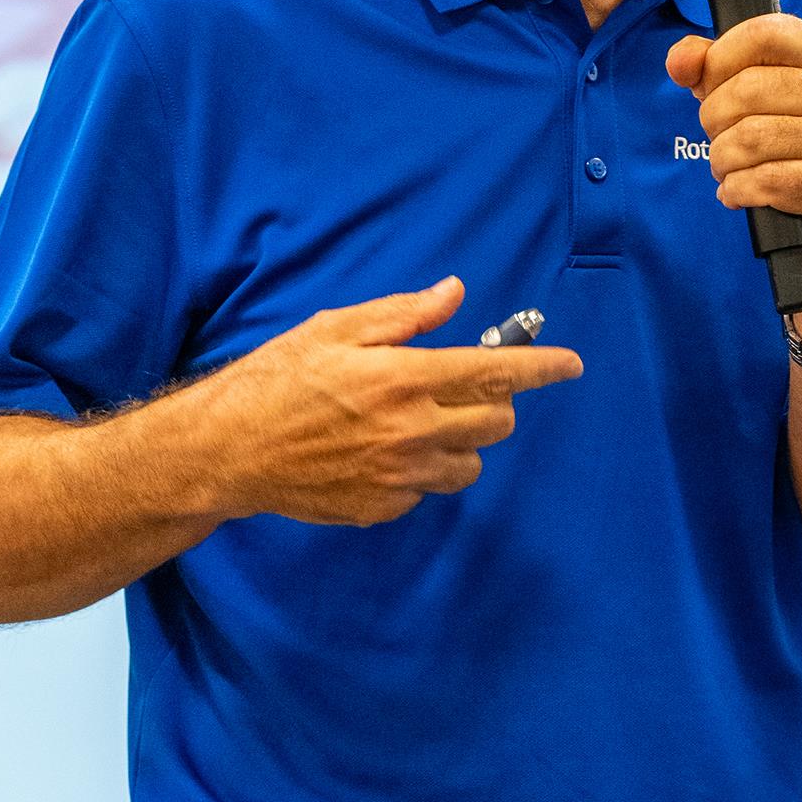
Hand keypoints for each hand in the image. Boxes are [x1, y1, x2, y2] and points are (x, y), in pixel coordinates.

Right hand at [209, 277, 582, 526]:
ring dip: (464, 440)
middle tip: (465, 385)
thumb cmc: (277, 378)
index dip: (542, 368)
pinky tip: (385, 452)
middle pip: (496, 421)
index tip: (571, 364)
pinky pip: (428, 490)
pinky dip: (422, 470)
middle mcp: (411, 431)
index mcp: (404, 378)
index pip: (496, 372)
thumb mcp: (335, 329)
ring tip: (424, 422)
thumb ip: (403, 315)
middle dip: (497, 400)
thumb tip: (454, 294)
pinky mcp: (382, 507)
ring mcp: (399, 476)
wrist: (230, 449)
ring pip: (470, 464)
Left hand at [665, 15, 801, 303]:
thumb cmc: (789, 146)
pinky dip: (738, 190)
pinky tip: (738, 193)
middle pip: (748, 90)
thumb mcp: (754, 97)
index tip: (710, 87)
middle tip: (717, 140)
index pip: (762, 35)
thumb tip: (680, 61)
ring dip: (722, 160)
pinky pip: (769, 181)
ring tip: (727, 169)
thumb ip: (711, 67)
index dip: (719, 61)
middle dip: (713, 121)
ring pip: (752, 138)